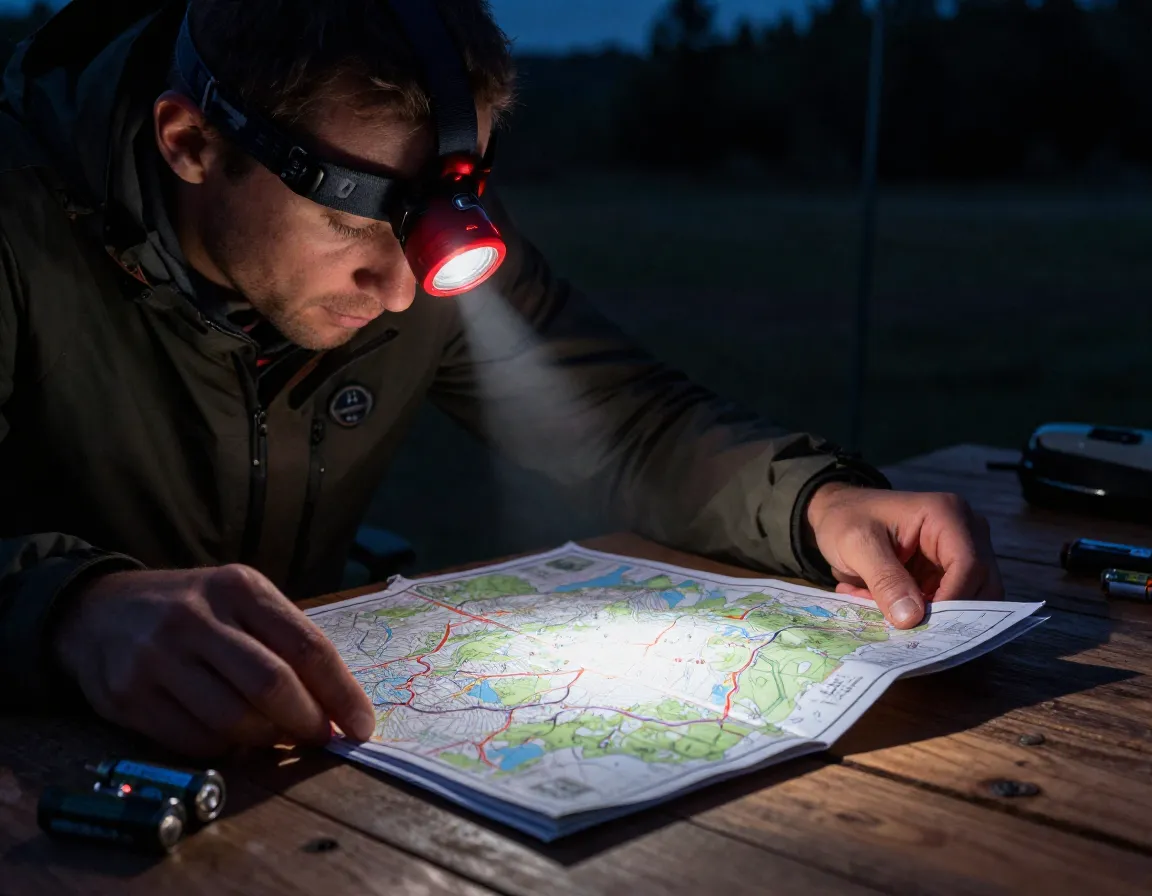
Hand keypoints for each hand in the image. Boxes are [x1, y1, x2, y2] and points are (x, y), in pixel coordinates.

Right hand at [52, 565, 375, 756]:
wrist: (98, 610)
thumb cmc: (193, 610)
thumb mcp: (240, 601)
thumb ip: (285, 641)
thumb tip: (338, 705)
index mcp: (239, 587)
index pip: (307, 646)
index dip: (342, 693)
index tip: (363, 725)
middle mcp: (197, 617)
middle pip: (272, 685)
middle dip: (308, 722)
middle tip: (322, 738)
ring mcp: (157, 658)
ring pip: (234, 720)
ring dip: (268, 740)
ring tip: (277, 736)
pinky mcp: (127, 697)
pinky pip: (195, 742)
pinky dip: (226, 749)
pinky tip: (233, 739)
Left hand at [805, 484, 1002, 628]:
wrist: (836, 513)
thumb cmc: (845, 519)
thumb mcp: (857, 545)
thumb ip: (885, 579)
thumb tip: (912, 619)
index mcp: (947, 515)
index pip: (970, 565)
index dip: (952, 600)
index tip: (921, 625)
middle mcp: (966, 531)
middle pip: (982, 586)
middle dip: (944, 611)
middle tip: (902, 625)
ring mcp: (961, 552)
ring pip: (968, 600)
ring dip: (929, 614)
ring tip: (882, 607)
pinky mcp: (949, 572)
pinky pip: (950, 604)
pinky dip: (921, 613)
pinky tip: (884, 604)